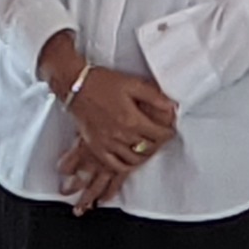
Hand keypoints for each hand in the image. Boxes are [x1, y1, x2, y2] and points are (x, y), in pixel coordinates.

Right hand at [58, 65, 177, 212]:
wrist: (76, 86)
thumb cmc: (103, 82)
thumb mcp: (132, 83)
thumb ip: (154, 96)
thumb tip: (172, 106)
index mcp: (132, 119)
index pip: (159, 134)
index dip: (168, 133)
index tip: (170, 131)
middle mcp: (121, 134)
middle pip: (149, 148)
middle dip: (158, 143)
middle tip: (160, 138)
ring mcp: (108, 143)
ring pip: (134, 159)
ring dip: (145, 155)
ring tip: (148, 147)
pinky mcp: (96, 147)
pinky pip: (115, 165)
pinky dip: (126, 166)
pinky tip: (131, 160)